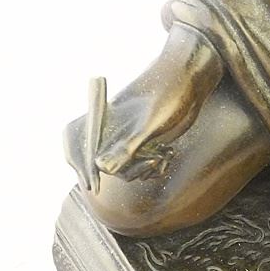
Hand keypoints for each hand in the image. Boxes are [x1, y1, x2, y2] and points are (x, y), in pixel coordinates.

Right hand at [63, 27, 222, 186]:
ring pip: (125, 171)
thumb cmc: (166, 95)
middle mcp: (111, 132)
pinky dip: (154, 168)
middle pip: (103, 167)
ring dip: (144, 170)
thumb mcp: (150, 123)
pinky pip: (141, 169)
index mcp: (100, 122)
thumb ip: (127, 146)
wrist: (189, 84)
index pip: (80, 152)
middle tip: (150, 163)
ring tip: (162, 155)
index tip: (94, 186)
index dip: (84, 171)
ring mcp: (127, 140)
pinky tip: (168, 154)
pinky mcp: (144, 145)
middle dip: (126, 171)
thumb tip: (103, 168)